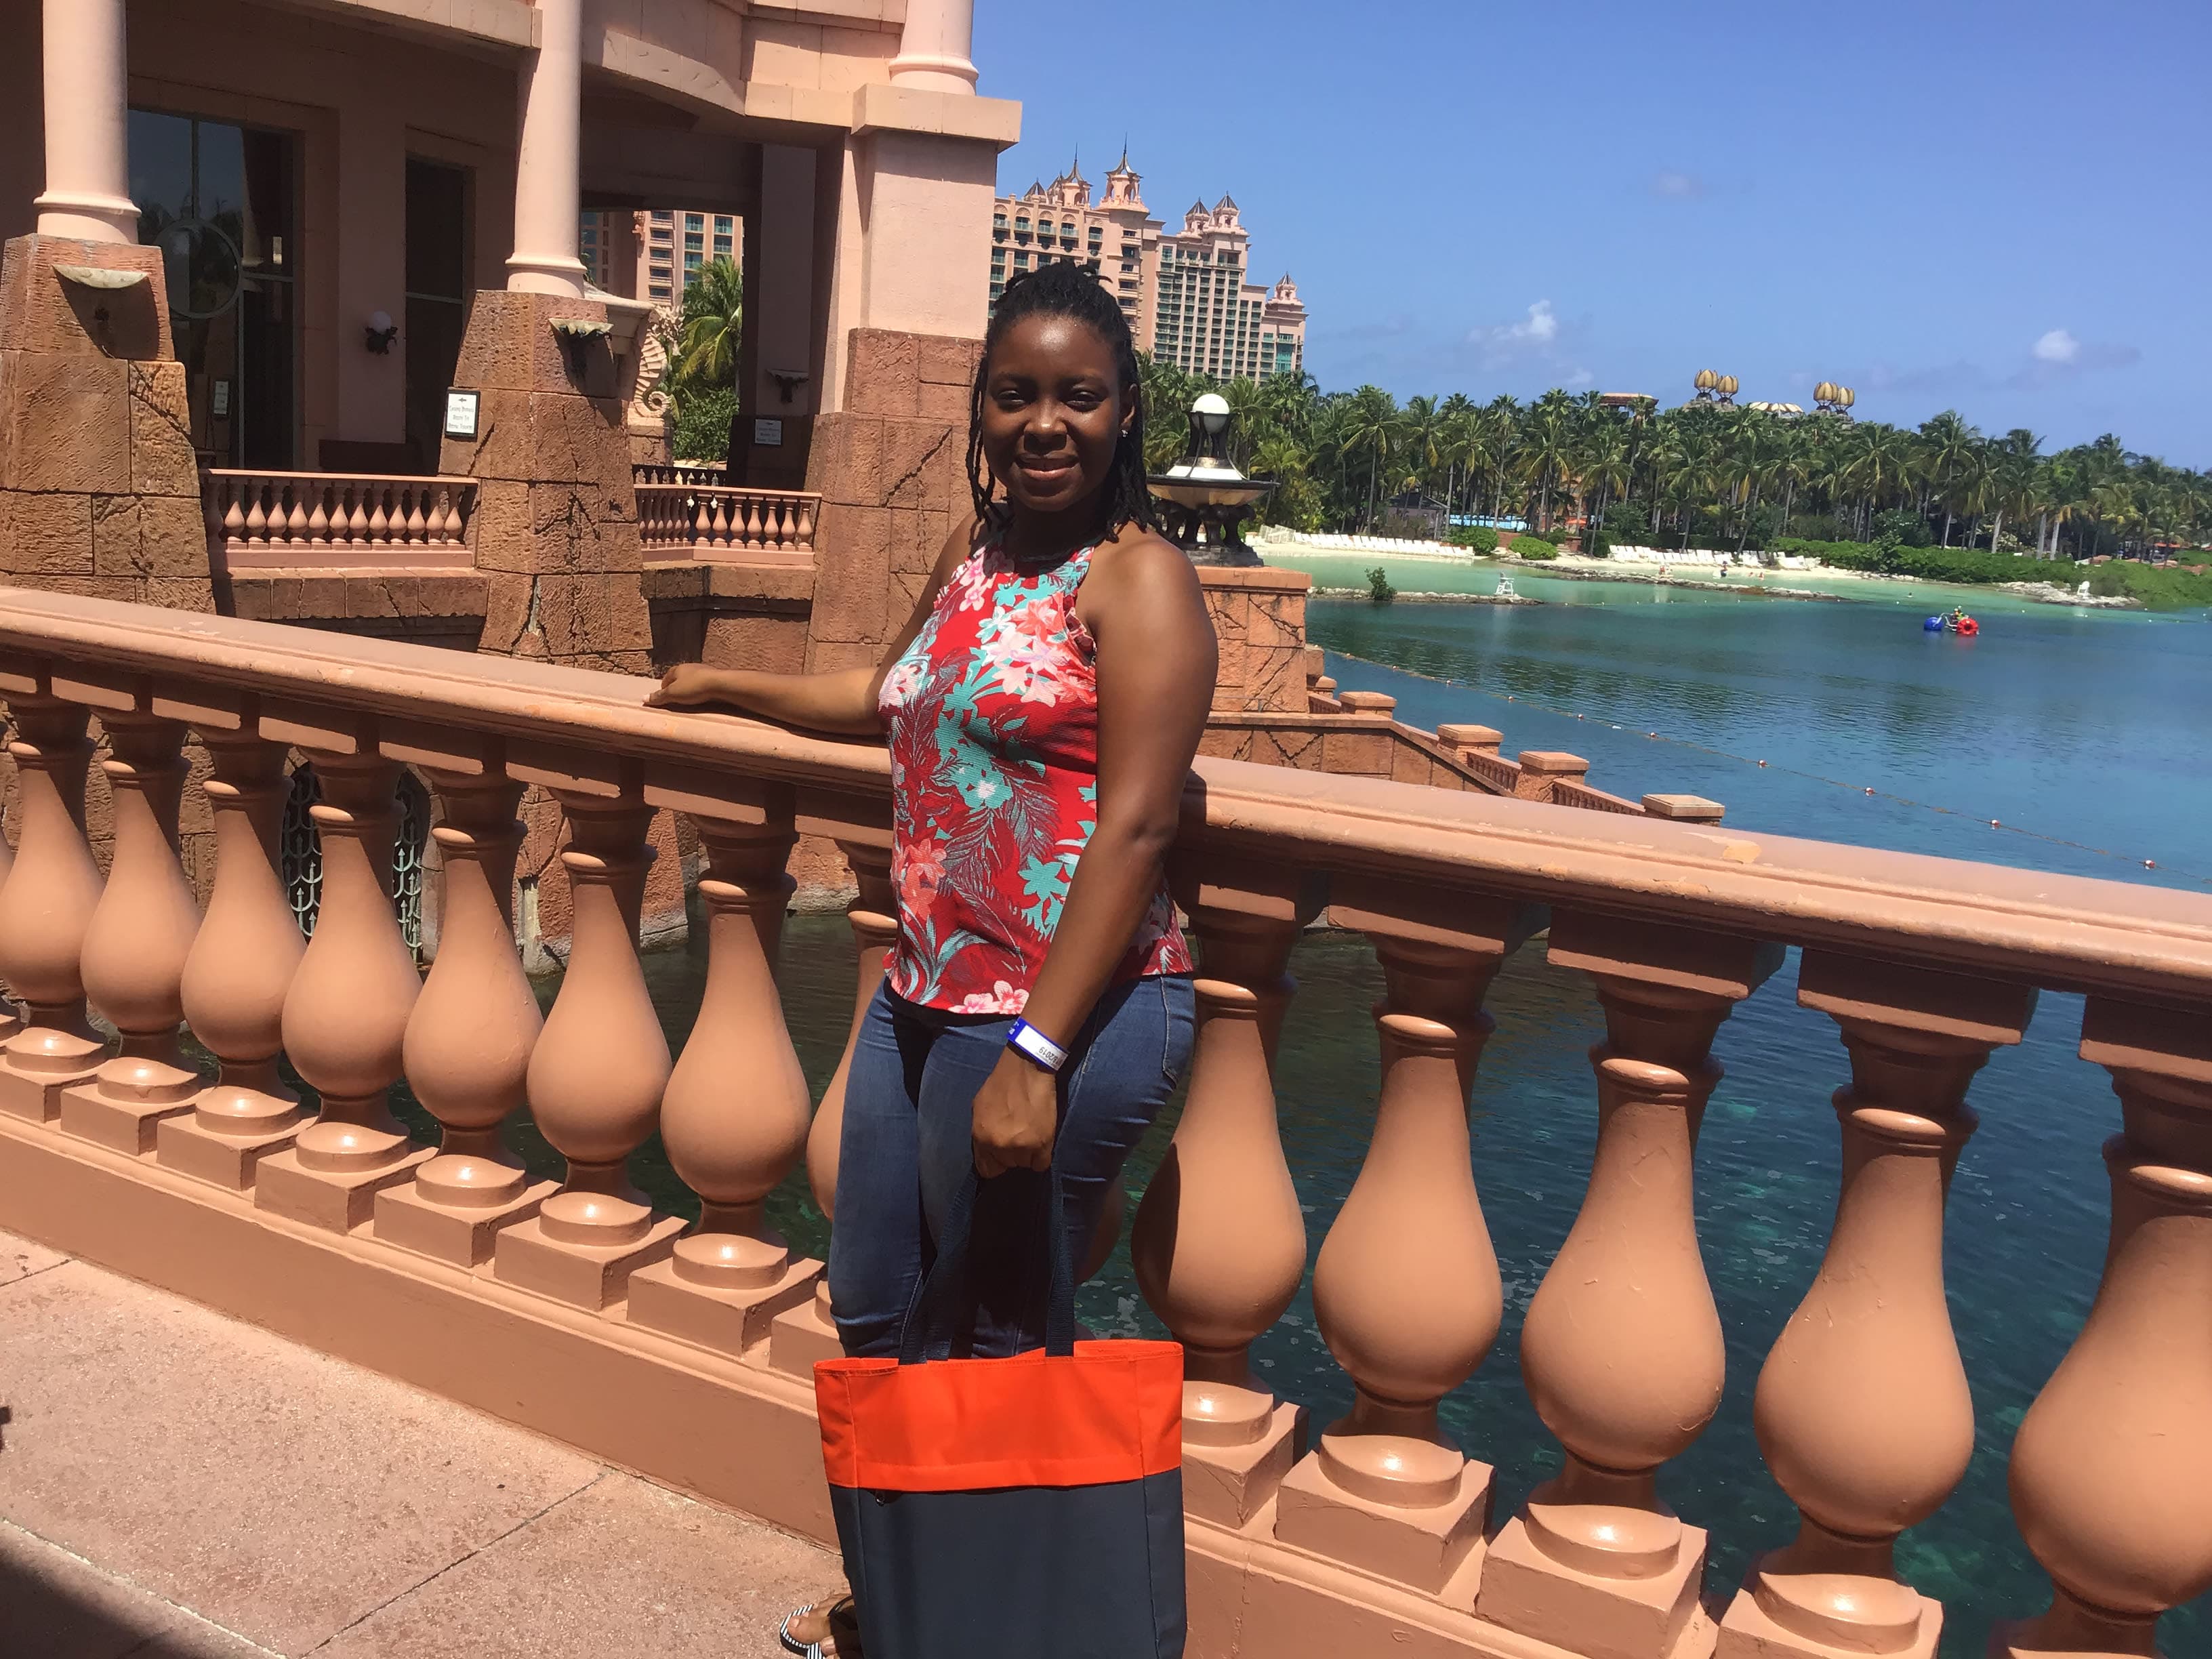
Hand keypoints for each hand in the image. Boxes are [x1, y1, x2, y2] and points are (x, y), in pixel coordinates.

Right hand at [646, 663, 725, 708]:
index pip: (666, 678)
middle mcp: (689, 667)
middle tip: (676, 698)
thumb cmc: (694, 687)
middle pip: (679, 678)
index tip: (664, 697)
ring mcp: (702, 670)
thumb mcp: (673, 694)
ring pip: (692, 679)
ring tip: (689, 698)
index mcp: (677, 669)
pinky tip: (702, 696)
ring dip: (689, 687)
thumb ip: (659, 697)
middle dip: (677, 686)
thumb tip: (643, 698)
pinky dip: (700, 689)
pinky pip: (703, 683)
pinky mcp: (714, 676)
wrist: (720, 683)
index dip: (664, 688)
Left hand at [971, 1049, 1057, 1178]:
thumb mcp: (979, 1108)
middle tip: (1019, 1136)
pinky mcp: (1042, 1143)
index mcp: (980, 1137)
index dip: (996, 1163)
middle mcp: (999, 1145)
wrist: (1026, 1069)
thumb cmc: (1001, 1085)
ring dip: (1029, 1153)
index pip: (987, 1170)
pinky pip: (1041, 1164)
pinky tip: (1041, 1140)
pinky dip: (1042, 1156)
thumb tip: (987, 1149)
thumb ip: (982, 1132)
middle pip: (1008, 1165)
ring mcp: (1021, 1146)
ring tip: (1031, 1133)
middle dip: (1013, 1154)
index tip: (1002, 1155)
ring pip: (1025, 1164)